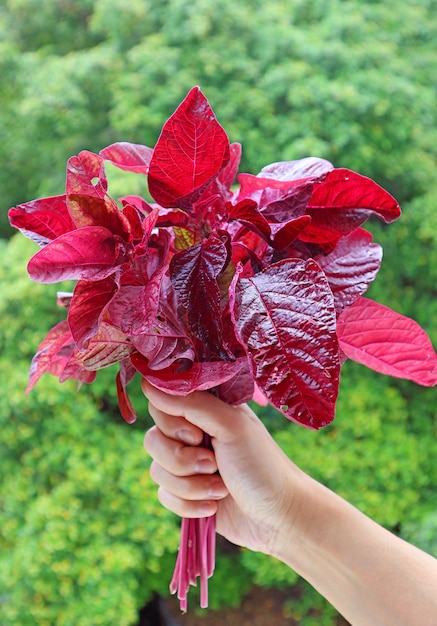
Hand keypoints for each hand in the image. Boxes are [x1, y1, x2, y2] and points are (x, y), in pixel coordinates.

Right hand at [142, 381, 305, 556]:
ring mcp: (187, 464)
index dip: (172, 422)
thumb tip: (148, 384)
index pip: (162, 402)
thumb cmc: (262, 465)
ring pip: (156, 470)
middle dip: (182, 459)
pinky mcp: (185, 493)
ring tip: (221, 489)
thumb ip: (191, 402)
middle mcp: (193, 433)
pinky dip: (189, 504)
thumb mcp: (230, 425)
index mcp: (205, 409)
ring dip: (191, 485)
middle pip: (153, 439)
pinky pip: (163, 496)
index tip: (196, 434)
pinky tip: (215, 506)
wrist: (279, 518)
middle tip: (214, 462)